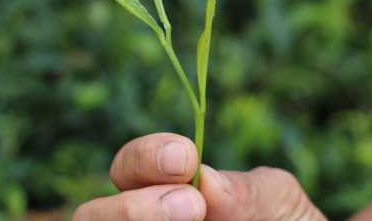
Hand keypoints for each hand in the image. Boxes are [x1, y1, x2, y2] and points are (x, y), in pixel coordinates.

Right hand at [72, 133, 326, 220]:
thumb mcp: (279, 202)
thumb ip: (247, 190)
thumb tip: (208, 182)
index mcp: (166, 192)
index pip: (130, 167)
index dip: (147, 156)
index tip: (186, 158)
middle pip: (92, 216)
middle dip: (133, 207)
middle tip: (191, 205)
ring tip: (193, 220)